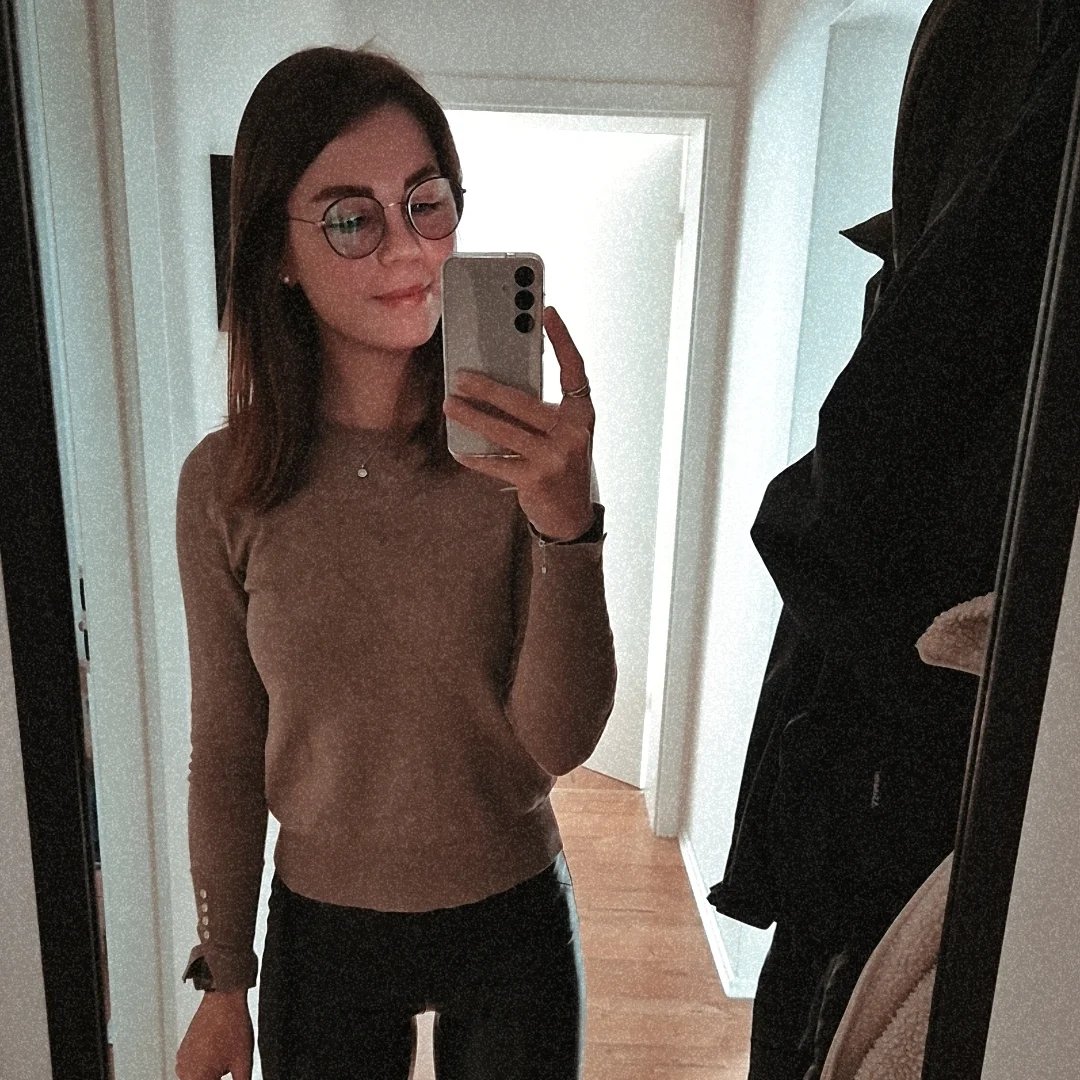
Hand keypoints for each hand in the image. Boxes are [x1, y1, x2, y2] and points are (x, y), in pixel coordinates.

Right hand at [175, 991, 252, 1079]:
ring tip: (226, 1061)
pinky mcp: (183, 1049)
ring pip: (197, 1076)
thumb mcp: (243, 1062)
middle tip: (229, 1067)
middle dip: (216, 1078)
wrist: (224, 999)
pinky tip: (219, 1054)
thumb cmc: (232, 1026)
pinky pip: (193, 1066)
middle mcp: (184, 1071)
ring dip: (210, 1075)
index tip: (233, 1076)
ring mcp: (182, 1060)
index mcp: (197, 1078)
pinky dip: (204, 1066)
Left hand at [443, 306, 595, 540]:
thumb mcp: (561, 433)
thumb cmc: (560, 464)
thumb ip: (540, 410)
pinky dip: (475, 456)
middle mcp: (574, 433)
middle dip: (488, 388)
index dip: (563, 339)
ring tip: (451, 405)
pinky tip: (459, 448)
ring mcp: (556, 457)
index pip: (574, 369)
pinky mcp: (536, 479)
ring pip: (504, 430)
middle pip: (524, 402)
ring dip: (473, 417)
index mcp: (582, 414)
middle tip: (460, 376)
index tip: (547, 312)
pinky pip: (497, 462)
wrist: (570, 516)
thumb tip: (495, 384)